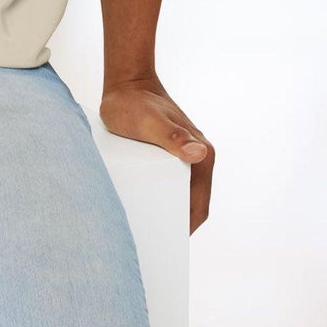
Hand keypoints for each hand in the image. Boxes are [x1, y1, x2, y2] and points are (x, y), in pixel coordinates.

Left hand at [99, 76, 213, 232]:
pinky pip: (165, 181)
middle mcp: (196, 156)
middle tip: (151, 244)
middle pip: (189, 203)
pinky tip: (138, 205)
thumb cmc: (135, 101)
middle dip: (174, 224)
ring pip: (176, 193)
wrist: (124, 80)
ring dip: (164, 210)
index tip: (167, 246)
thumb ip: (171, 135)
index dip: (186, 228)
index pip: (198, 206)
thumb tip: (199, 153)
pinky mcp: (166, 152)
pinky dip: (156, 196)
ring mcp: (181, 155)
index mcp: (201, 154)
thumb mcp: (149, 121)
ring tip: (142, 229)